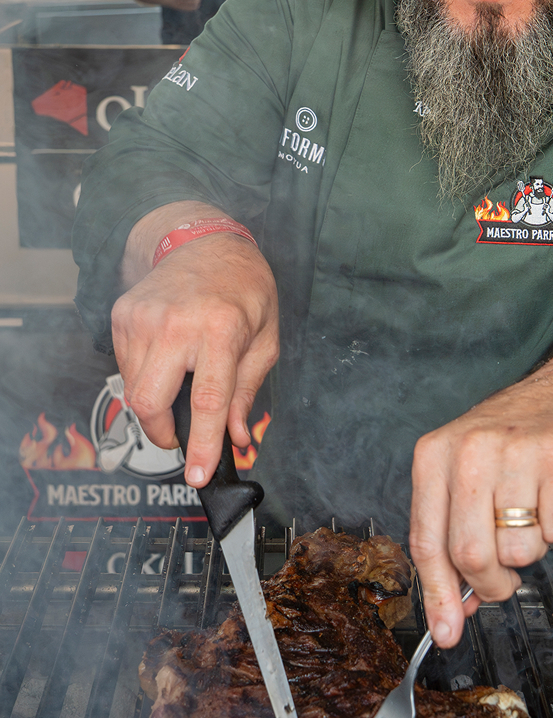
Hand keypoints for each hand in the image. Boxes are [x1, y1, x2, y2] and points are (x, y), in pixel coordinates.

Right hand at [111, 233, 278, 487]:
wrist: (204, 242)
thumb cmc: (243, 290)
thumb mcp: (265, 339)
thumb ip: (246, 391)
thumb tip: (237, 437)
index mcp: (222, 329)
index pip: (207, 400)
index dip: (201, 444)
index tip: (196, 475)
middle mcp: (176, 323)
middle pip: (150, 401)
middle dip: (162, 431)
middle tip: (181, 435)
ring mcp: (143, 317)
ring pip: (133, 389)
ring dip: (154, 402)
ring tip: (181, 379)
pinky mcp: (122, 315)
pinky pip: (124, 366)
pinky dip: (143, 377)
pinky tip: (166, 359)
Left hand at [409, 375, 552, 647]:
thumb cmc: (512, 441)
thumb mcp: (465, 476)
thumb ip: (452, 539)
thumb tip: (453, 611)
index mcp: (434, 455)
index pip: (426, 540)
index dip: (437, 594)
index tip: (446, 630)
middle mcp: (470, 450)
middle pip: (470, 554)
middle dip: (491, 582)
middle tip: (503, 578)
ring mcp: (516, 452)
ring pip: (518, 548)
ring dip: (530, 550)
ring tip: (531, 515)